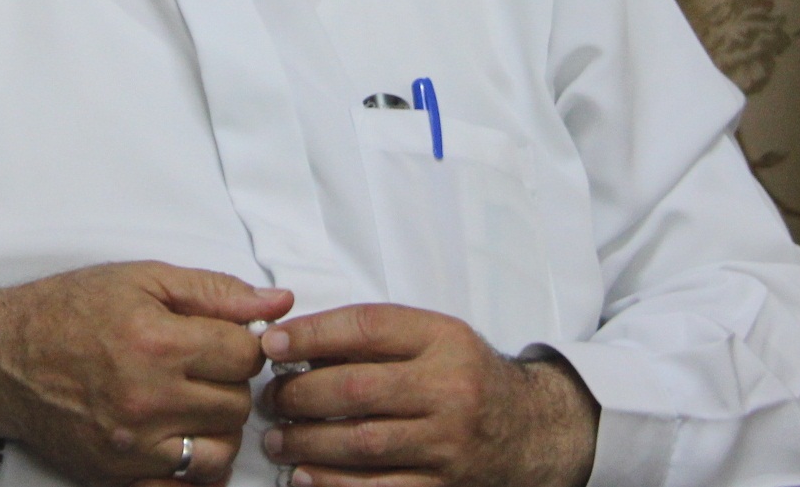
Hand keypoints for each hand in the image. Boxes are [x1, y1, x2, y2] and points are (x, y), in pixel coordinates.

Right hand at [0, 262, 293, 486]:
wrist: (1, 359)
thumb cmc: (68, 311)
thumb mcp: (140, 280)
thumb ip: (214, 292)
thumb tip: (278, 303)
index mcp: (158, 342)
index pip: (245, 355)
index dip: (244, 343)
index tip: (224, 339)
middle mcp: (148, 398)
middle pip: (238, 404)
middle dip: (232, 384)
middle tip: (207, 368)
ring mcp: (133, 444)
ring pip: (221, 450)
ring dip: (219, 426)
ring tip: (197, 402)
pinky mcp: (118, 473)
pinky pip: (184, 482)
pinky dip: (194, 464)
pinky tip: (183, 436)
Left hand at [260, 304, 597, 486]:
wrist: (530, 430)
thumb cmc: (465, 376)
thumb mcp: (434, 339)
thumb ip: (375, 337)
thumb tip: (297, 344)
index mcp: (444, 339)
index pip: (367, 327)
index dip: (312, 334)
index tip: (271, 342)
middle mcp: (450, 389)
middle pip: (357, 389)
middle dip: (300, 394)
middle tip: (270, 398)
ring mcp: (449, 443)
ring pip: (362, 443)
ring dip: (307, 442)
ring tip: (276, 439)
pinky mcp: (444, 486)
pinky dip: (334, 484)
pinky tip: (305, 476)